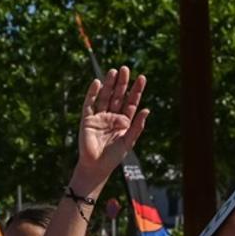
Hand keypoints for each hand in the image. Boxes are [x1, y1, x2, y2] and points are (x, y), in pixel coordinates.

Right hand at [75, 67, 149, 184]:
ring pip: (105, 96)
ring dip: (109, 84)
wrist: (96, 166)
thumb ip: (137, 126)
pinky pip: (89, 103)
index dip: (136, 90)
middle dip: (122, 83)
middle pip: (118, 96)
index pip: (131, 102)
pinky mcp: (87, 119)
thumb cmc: (113, 157)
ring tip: (113, 71)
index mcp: (124, 121)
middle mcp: (112, 116)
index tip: (142, 78)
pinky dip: (92, 93)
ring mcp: (99, 116)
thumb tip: (147, 110)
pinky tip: (97, 83)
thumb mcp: (128, 141)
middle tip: (126, 69)